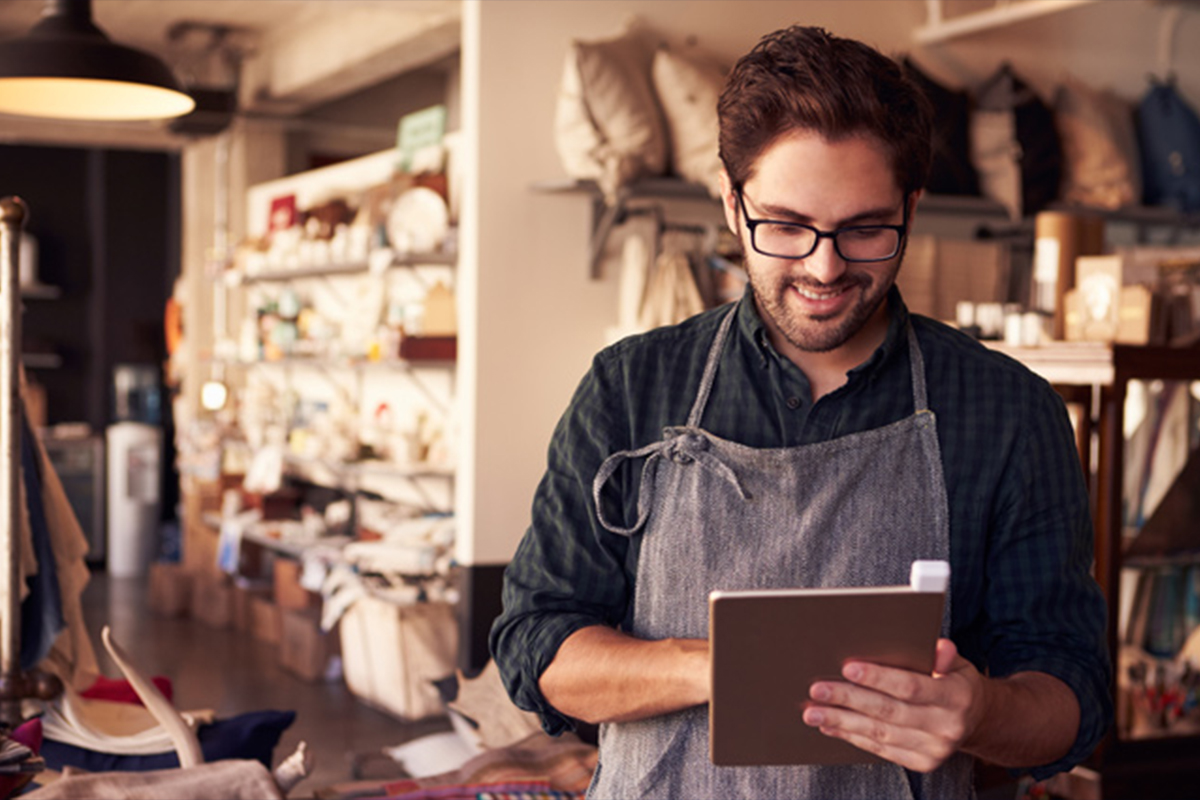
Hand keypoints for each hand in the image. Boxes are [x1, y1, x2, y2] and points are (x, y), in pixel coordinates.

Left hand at [801, 639, 988, 771]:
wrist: (976, 720)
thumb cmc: (956, 682)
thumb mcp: (957, 663)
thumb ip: (943, 654)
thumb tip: (937, 646)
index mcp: (956, 697)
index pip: (911, 686)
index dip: (878, 677)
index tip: (847, 667)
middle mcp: (946, 727)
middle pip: (889, 712)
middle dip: (849, 699)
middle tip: (818, 690)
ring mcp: (934, 749)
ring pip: (880, 734)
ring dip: (842, 722)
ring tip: (813, 711)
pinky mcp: (921, 762)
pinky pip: (880, 749)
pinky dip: (852, 736)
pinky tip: (830, 725)